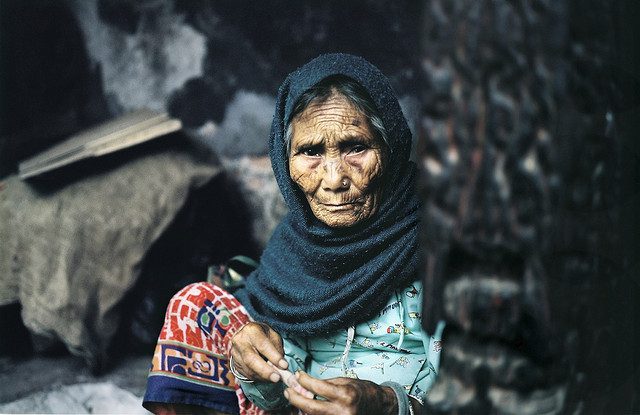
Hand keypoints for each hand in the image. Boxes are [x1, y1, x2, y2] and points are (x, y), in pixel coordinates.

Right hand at [230, 322, 288, 381]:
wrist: (246, 335)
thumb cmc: (263, 335)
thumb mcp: (273, 335)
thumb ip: (277, 349)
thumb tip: (281, 366)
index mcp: (251, 330)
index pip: (263, 345)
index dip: (274, 356)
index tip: (284, 366)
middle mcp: (240, 341)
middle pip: (251, 360)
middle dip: (265, 371)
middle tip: (277, 378)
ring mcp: (235, 353)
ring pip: (248, 370)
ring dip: (263, 377)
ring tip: (275, 378)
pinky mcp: (234, 363)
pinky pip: (246, 374)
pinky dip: (258, 378)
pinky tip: (266, 377)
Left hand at [283, 372, 397, 414]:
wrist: (379, 406)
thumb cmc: (363, 391)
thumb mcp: (345, 381)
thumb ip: (325, 384)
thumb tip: (306, 384)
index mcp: (345, 394)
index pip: (317, 387)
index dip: (304, 380)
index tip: (298, 376)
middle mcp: (342, 410)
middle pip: (310, 406)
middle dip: (295, 398)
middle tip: (288, 391)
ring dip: (301, 408)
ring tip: (294, 399)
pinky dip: (311, 414)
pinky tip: (305, 409)